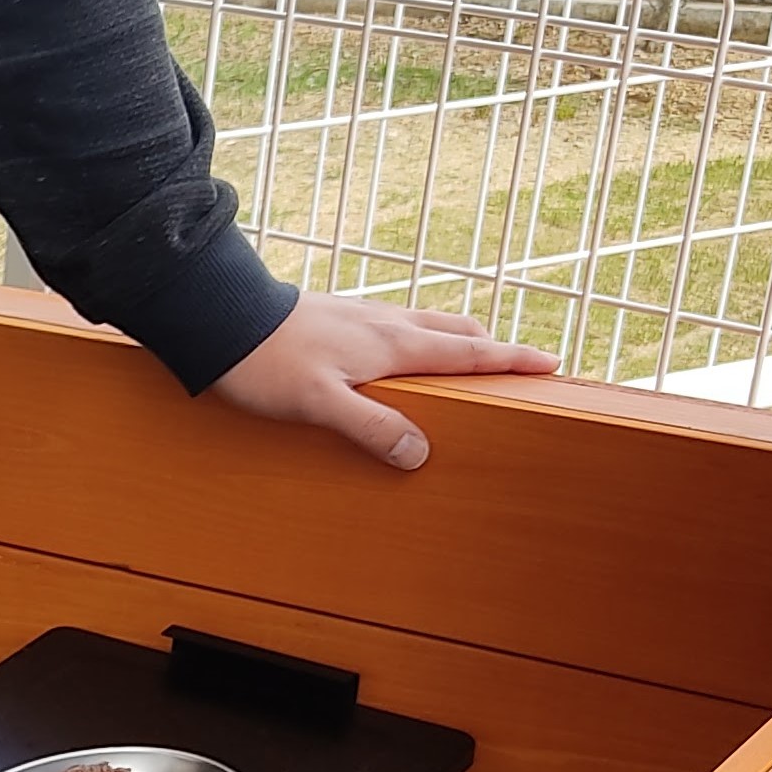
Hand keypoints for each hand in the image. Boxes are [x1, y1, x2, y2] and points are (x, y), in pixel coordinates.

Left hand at [205, 293, 554, 469]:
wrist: (219, 317)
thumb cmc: (266, 362)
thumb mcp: (320, 403)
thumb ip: (371, 426)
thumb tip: (420, 454)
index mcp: (394, 344)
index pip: (468, 354)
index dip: (511, 361)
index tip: (552, 364)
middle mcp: (386, 324)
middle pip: (456, 333)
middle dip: (492, 349)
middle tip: (519, 366)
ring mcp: (362, 317)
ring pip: (427, 324)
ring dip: (456, 341)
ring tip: (469, 359)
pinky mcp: (338, 317)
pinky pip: (396, 326)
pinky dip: (420, 339)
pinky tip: (402, 354)